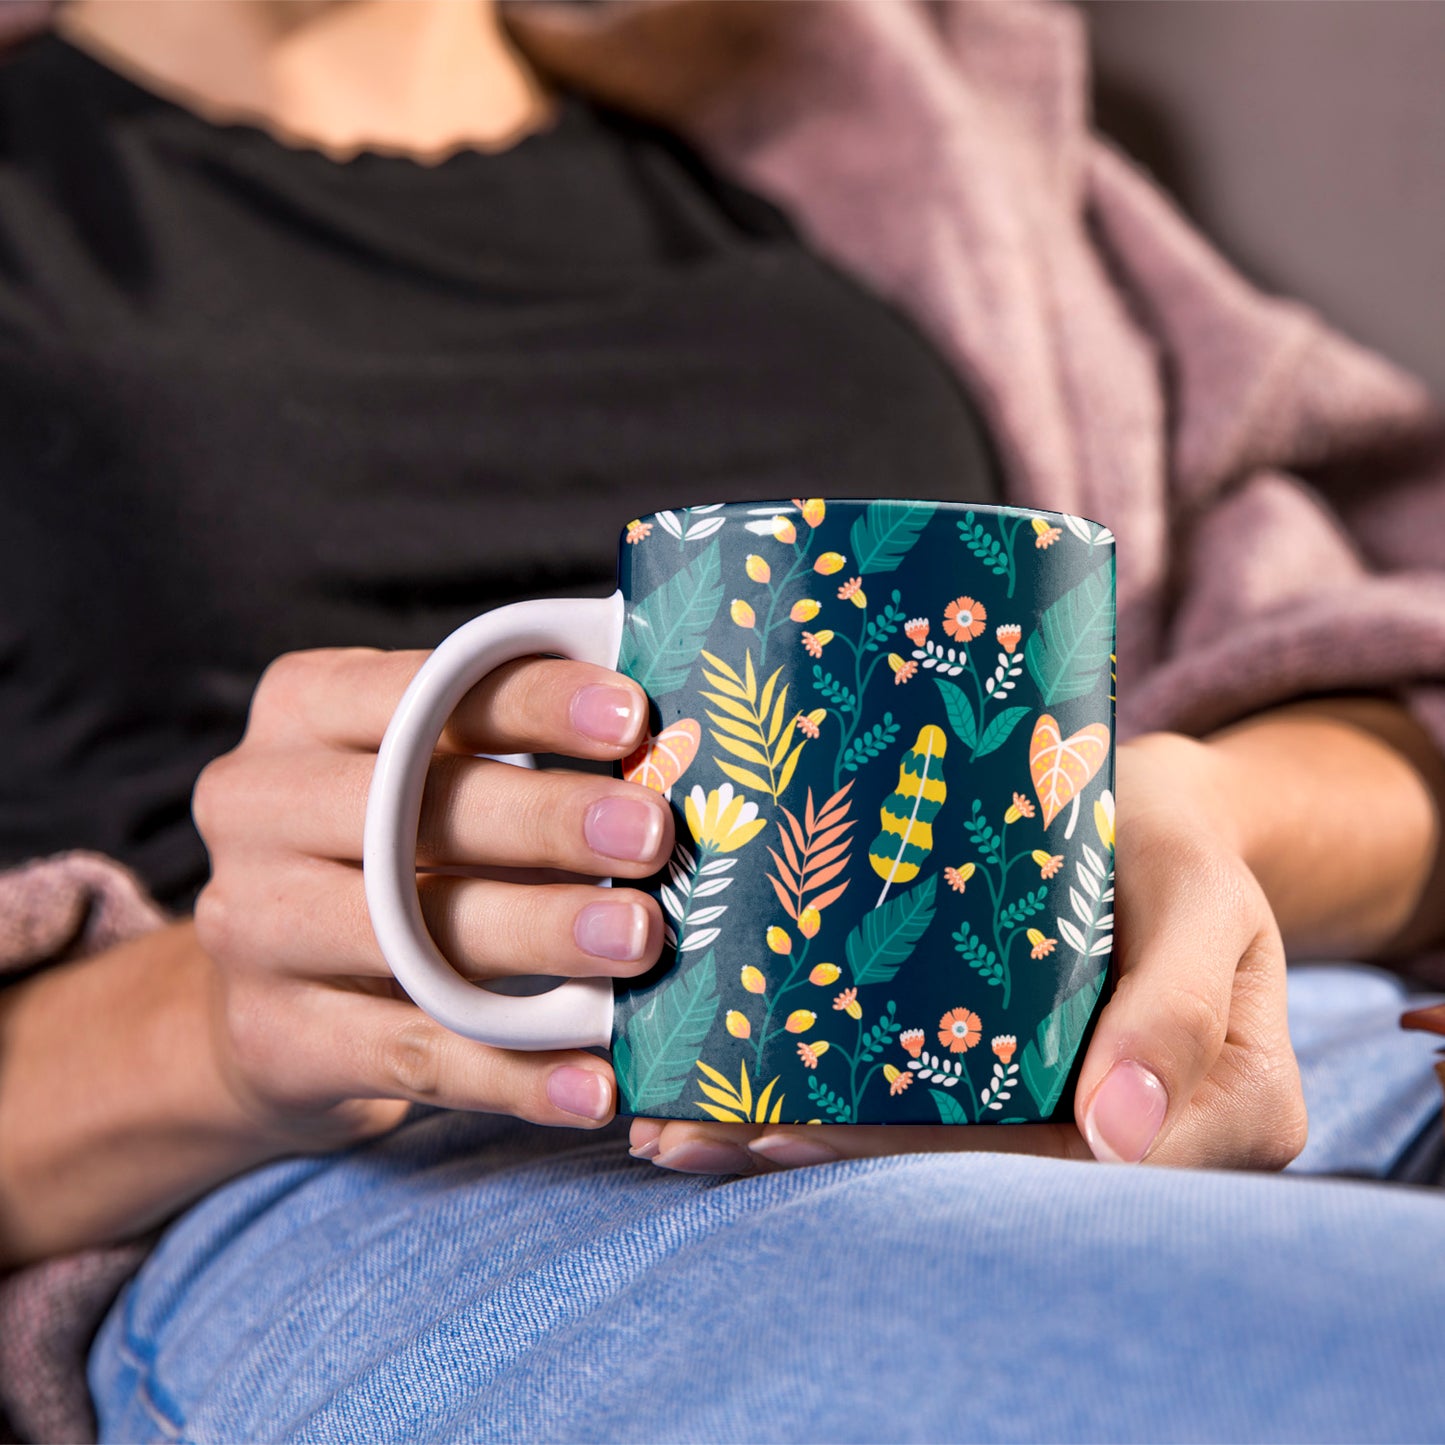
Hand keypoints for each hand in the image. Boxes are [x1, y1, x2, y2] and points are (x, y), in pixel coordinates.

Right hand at [193, 647, 672, 1149]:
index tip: (633, 717)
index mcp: (302, 707)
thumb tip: (667, 745)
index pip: (421, 690)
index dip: (532, 700)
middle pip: (408, 808)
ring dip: (538, 934)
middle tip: (652, 834)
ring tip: (641, 939)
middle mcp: (255, 804)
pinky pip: (410, 1057)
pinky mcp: (275, 1037)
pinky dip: (511, 1075)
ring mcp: (252, 926)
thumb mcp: (426, 776)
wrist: (270, 1002)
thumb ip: (511, 746)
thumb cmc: (389, 852)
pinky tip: (596, 1083)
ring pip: (410, 933)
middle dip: (544, 819)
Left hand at [629, 733, 1307, 1174]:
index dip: (929, 1161)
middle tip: (699, 1135)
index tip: (799, 1136)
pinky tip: (722, 1091)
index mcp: (1225, 1111)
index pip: (1069, 1166)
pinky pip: (921, 1099)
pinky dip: (824, 1100)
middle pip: (979, 1170)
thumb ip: (1179, 1003)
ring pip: (934, 1146)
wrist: (1165, 816)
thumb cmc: (1187, 845)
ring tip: (677, 1127)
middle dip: (831, 1158)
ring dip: (802, 1140)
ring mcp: (1065, 1108)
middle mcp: (1138, 1133)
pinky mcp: (1010, 1073)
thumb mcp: (1203, 897)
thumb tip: (1117, 1137)